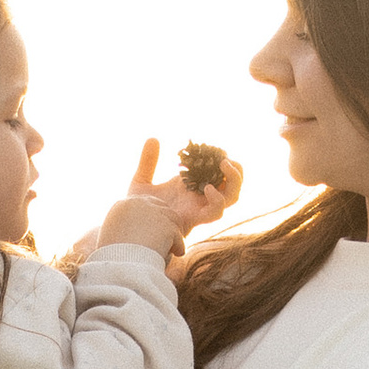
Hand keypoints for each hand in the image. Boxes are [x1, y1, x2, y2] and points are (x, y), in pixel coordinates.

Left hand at [96, 136, 244, 268]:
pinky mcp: (195, 220)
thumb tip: (153, 138)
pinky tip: (207, 188)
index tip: (212, 148)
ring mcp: (200, 209)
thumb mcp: (142, 181)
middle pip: (232, 185)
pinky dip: (218, 199)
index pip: (217, 173)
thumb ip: (148, 161)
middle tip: (224, 157)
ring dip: (234, 179)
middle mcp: (200, 198)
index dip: (220, 160)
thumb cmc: (138, 211)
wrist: (132, 230)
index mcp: (192, 188)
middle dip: (236, 170)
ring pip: (232, 197)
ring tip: (223, 164)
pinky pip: (216, 212)